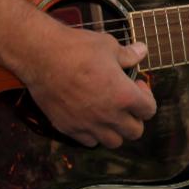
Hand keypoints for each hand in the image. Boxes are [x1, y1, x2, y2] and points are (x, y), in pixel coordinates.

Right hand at [15, 17, 154, 147]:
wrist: (39, 55)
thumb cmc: (77, 48)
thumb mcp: (109, 46)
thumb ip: (128, 55)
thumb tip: (142, 51)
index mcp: (124, 96)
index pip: (149, 110)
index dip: (146, 97)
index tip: (135, 85)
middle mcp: (109, 115)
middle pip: (135, 131)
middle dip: (135, 117)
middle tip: (125, 102)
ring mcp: (87, 124)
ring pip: (113, 142)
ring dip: (115, 130)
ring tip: (109, 113)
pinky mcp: (67, 127)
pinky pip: (88, 142)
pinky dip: (93, 134)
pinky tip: (89, 116)